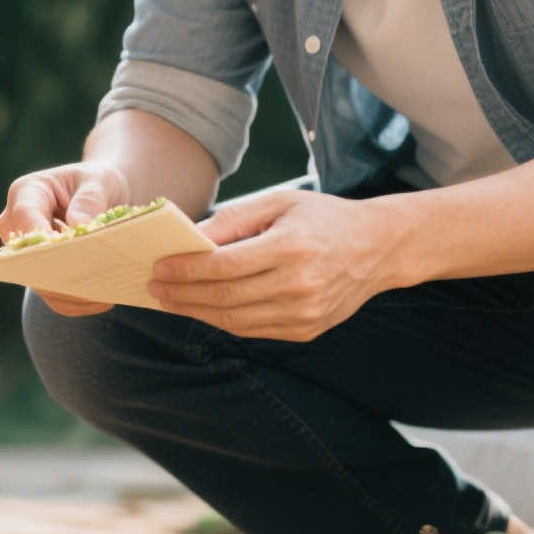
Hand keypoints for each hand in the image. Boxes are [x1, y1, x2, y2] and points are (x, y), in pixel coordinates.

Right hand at [0, 162, 128, 316]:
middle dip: (55, 271)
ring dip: (69, 291)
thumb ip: (90, 198)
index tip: (68, 252)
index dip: (42, 238)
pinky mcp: (38, 270)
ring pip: (36, 280)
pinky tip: (102, 299)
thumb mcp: (99, 180)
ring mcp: (24, 251)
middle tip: (91, 280)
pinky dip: (74, 302)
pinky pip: (50, 295)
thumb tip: (78, 225)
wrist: (101, 195)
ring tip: (103, 294)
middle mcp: (16, 223)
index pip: (25, 217)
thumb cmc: (96, 183)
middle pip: (24, 256)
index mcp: (26, 192)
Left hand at [148, 190, 405, 340]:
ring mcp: (304, 313)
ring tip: (171, 301)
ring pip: (236, 321)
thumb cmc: (323, 218)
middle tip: (155, 287)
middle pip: (226, 297)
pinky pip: (254, 331)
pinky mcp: (306, 330)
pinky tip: (204, 309)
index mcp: (291, 248)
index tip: (160, 267)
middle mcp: (299, 285)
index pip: (225, 266)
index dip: (187, 270)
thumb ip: (234, 219)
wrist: (377, 248)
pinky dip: (224, 321)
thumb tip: (190, 237)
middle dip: (184, 294)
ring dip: (197, 313)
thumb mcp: (280, 202)